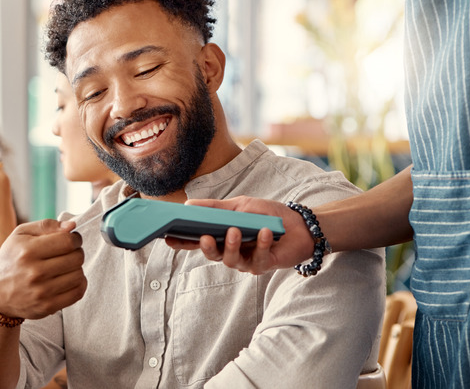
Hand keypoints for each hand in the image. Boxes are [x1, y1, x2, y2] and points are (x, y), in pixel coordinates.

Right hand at [0, 220, 86, 319]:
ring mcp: (41, 292)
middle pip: (76, 258)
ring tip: (66, 266)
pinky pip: (77, 293)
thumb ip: (46, 225)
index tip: (73, 239)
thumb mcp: (20, 234)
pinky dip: (79, 283)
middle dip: (77, 252)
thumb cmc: (11, 258)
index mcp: (28, 251)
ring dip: (77, 268)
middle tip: (69, 252)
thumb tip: (71, 226)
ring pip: (79, 275)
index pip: (68, 241)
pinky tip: (69, 278)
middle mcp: (34, 272)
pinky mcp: (47, 307)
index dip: (75, 238)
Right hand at [164, 196, 313, 273]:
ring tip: (236, 231)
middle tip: (204, 237)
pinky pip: (257, 259)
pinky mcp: (263, 265)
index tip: (168, 237)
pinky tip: (263, 232)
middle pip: (211, 254)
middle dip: (206, 247)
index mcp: (221, 237)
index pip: (196, 241)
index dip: (181, 242)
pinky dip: (260, 244)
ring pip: (230, 260)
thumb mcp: (240, 205)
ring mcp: (246, 261)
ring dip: (232, 246)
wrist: (301, 224)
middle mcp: (230, 251)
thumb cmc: (269, 215)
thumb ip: (215, 208)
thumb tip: (187, 205)